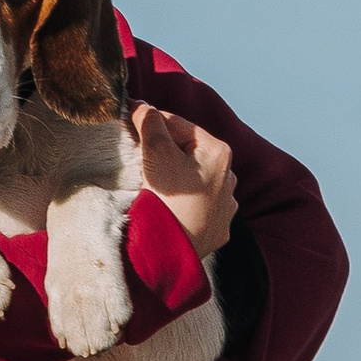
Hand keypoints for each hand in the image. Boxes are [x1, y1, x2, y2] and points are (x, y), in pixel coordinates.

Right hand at [133, 102, 237, 256]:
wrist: (172, 253)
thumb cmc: (167, 199)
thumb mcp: (156, 152)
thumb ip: (151, 123)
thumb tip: (144, 107)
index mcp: (219, 153)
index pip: (180, 125)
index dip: (153, 121)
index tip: (132, 121)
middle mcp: (229, 178)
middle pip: (188, 153)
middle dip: (164, 151)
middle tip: (138, 155)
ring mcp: (225, 206)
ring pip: (193, 181)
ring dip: (174, 178)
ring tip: (152, 185)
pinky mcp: (217, 229)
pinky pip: (196, 207)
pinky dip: (182, 203)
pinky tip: (167, 208)